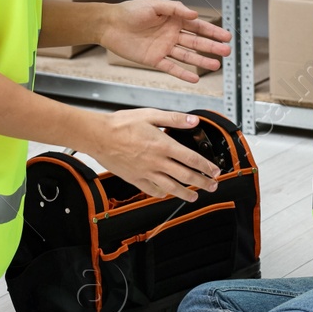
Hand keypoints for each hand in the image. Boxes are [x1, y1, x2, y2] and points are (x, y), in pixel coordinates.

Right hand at [93, 110, 220, 200]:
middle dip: (203, 183)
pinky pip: (152, 190)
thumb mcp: (150, 115)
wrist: (98, 136)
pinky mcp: (135, 179)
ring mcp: (146, 173)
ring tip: (195, 196)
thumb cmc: (121, 124)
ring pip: (171, 188)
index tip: (215, 171)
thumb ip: (174, 119)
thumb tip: (193, 121)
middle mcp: (157, 162)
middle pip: (186, 177)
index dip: (206, 167)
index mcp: (163, 145)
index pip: (192, 159)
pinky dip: (162, 194)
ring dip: (186, 194)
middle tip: (212, 186)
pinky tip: (167, 194)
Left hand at [101, 0, 232, 83]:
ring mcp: (164, 48)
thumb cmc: (130, 11)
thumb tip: (194, 14)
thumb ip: (175, 8)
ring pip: (187, 56)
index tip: (226, 36)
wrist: (109, 24)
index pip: (197, 26)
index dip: (212, 31)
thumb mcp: (155, 4)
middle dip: (211, 47)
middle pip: (196, 42)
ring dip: (201, 61)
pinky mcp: (154, 59)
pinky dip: (183, 74)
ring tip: (216, 66)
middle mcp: (171, 34)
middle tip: (227, 52)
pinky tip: (195, 79)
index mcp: (173, 19)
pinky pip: (171, 68)